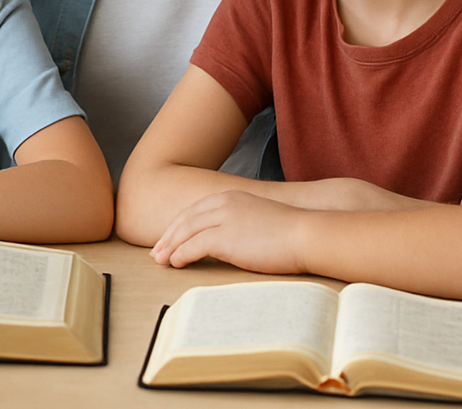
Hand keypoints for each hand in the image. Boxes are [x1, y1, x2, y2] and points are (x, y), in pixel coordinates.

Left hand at [151, 190, 303, 273]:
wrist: (306, 234)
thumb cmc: (289, 233)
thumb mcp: (258, 219)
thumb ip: (240, 223)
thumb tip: (230, 238)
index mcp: (230, 197)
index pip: (194, 210)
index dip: (178, 225)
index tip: (168, 238)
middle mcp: (223, 203)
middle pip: (185, 219)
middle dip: (168, 236)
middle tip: (156, 252)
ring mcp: (223, 219)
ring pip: (185, 232)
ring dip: (170, 247)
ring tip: (160, 260)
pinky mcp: (225, 237)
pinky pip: (193, 246)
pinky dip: (181, 255)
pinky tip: (176, 264)